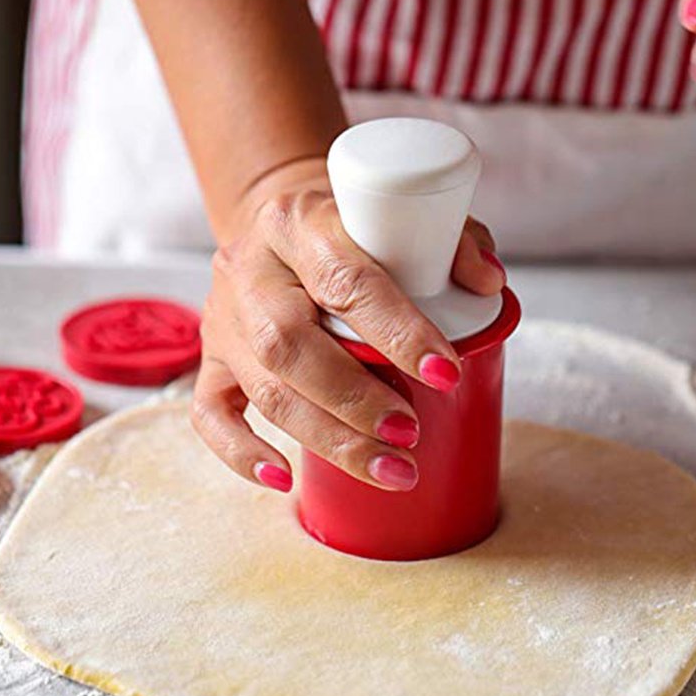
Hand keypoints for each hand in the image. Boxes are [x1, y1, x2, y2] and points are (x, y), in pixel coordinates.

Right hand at [190, 159, 505, 493]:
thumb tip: (486, 284)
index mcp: (299, 222)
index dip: (397, 332)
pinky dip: (242, 453)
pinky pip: (208, 413)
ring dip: (328, 438)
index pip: (345, 280)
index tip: (445, 374)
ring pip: (263, 389)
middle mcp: (250, 270)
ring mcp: (223, 318)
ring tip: (389, 469)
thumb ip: (450, 241)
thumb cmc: (350, 231)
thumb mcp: (403, 217)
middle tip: (408, 435)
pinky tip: (285, 478)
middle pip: (289, 345)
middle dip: (355, 400)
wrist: (279, 231)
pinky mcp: (210, 358)